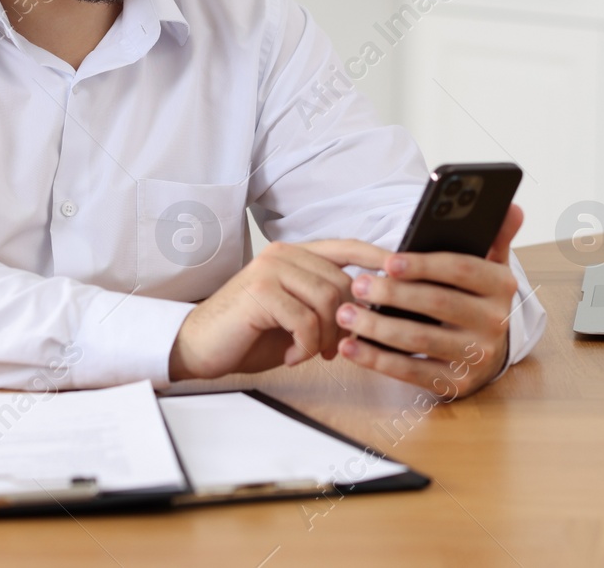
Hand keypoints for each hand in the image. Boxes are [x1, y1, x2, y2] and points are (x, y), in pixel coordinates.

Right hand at [168, 238, 388, 380]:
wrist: (199, 347)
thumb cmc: (249, 334)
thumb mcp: (296, 314)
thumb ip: (326, 303)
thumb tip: (372, 309)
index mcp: (294, 254)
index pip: (347, 247)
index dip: (378, 258)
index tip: (405, 273)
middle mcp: (283, 254)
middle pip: (343, 283)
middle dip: (346, 323)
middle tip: (331, 348)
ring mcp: (271, 269)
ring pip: (328, 302)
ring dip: (325, 338)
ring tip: (308, 352)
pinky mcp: (260, 292)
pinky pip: (306, 322)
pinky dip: (305, 347)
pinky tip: (290, 355)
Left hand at [335, 203, 523, 398]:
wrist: (488, 353)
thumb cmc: (476, 300)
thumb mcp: (490, 267)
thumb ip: (495, 235)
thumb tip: (511, 207)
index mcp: (500, 287)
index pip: (461, 269)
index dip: (423, 265)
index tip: (388, 260)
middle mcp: (494, 323)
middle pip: (437, 303)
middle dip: (393, 293)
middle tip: (357, 284)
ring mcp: (475, 356)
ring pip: (420, 339)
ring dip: (377, 327)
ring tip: (345, 313)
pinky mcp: (455, 384)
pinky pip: (411, 371)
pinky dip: (377, 359)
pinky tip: (351, 346)